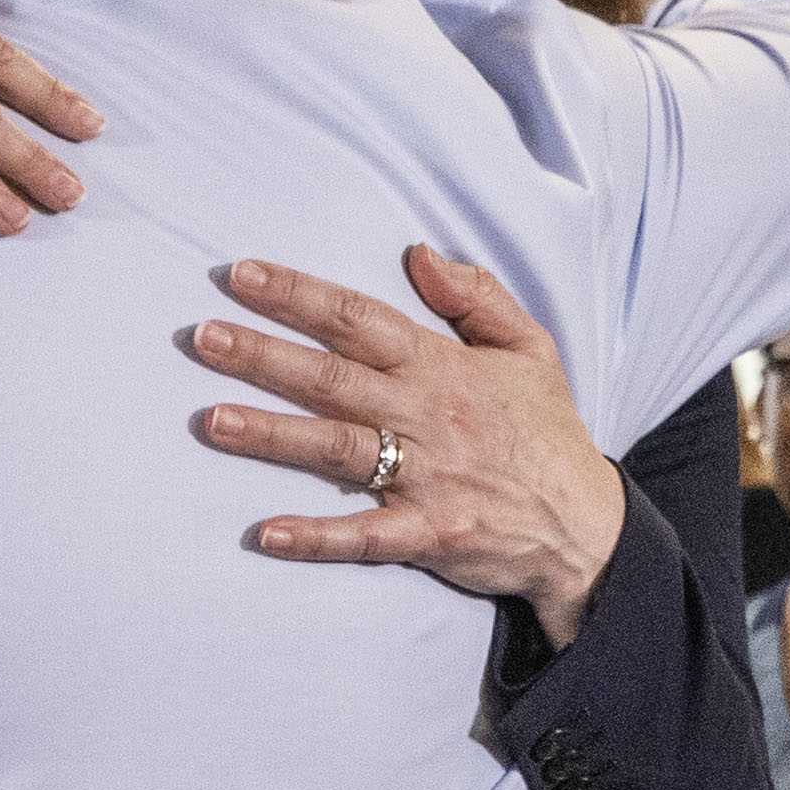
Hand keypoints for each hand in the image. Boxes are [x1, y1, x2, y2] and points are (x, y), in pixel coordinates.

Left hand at [197, 247, 625, 644]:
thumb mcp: (529, 346)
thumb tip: (418, 252)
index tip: (241, 275)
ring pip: (335, 449)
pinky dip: (316, 537)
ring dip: (270, 434)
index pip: (358, 319)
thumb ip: (476, 295)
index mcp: (442, 365)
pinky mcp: (429, 534)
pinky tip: (266, 533)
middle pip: (331, 378)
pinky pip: (363, 536)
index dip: (298, 295)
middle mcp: (426, 416)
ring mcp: (426, 477)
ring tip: (210, 421)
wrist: (588, 524)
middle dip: (263, 355)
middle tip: (201, 336)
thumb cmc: (547, 432)